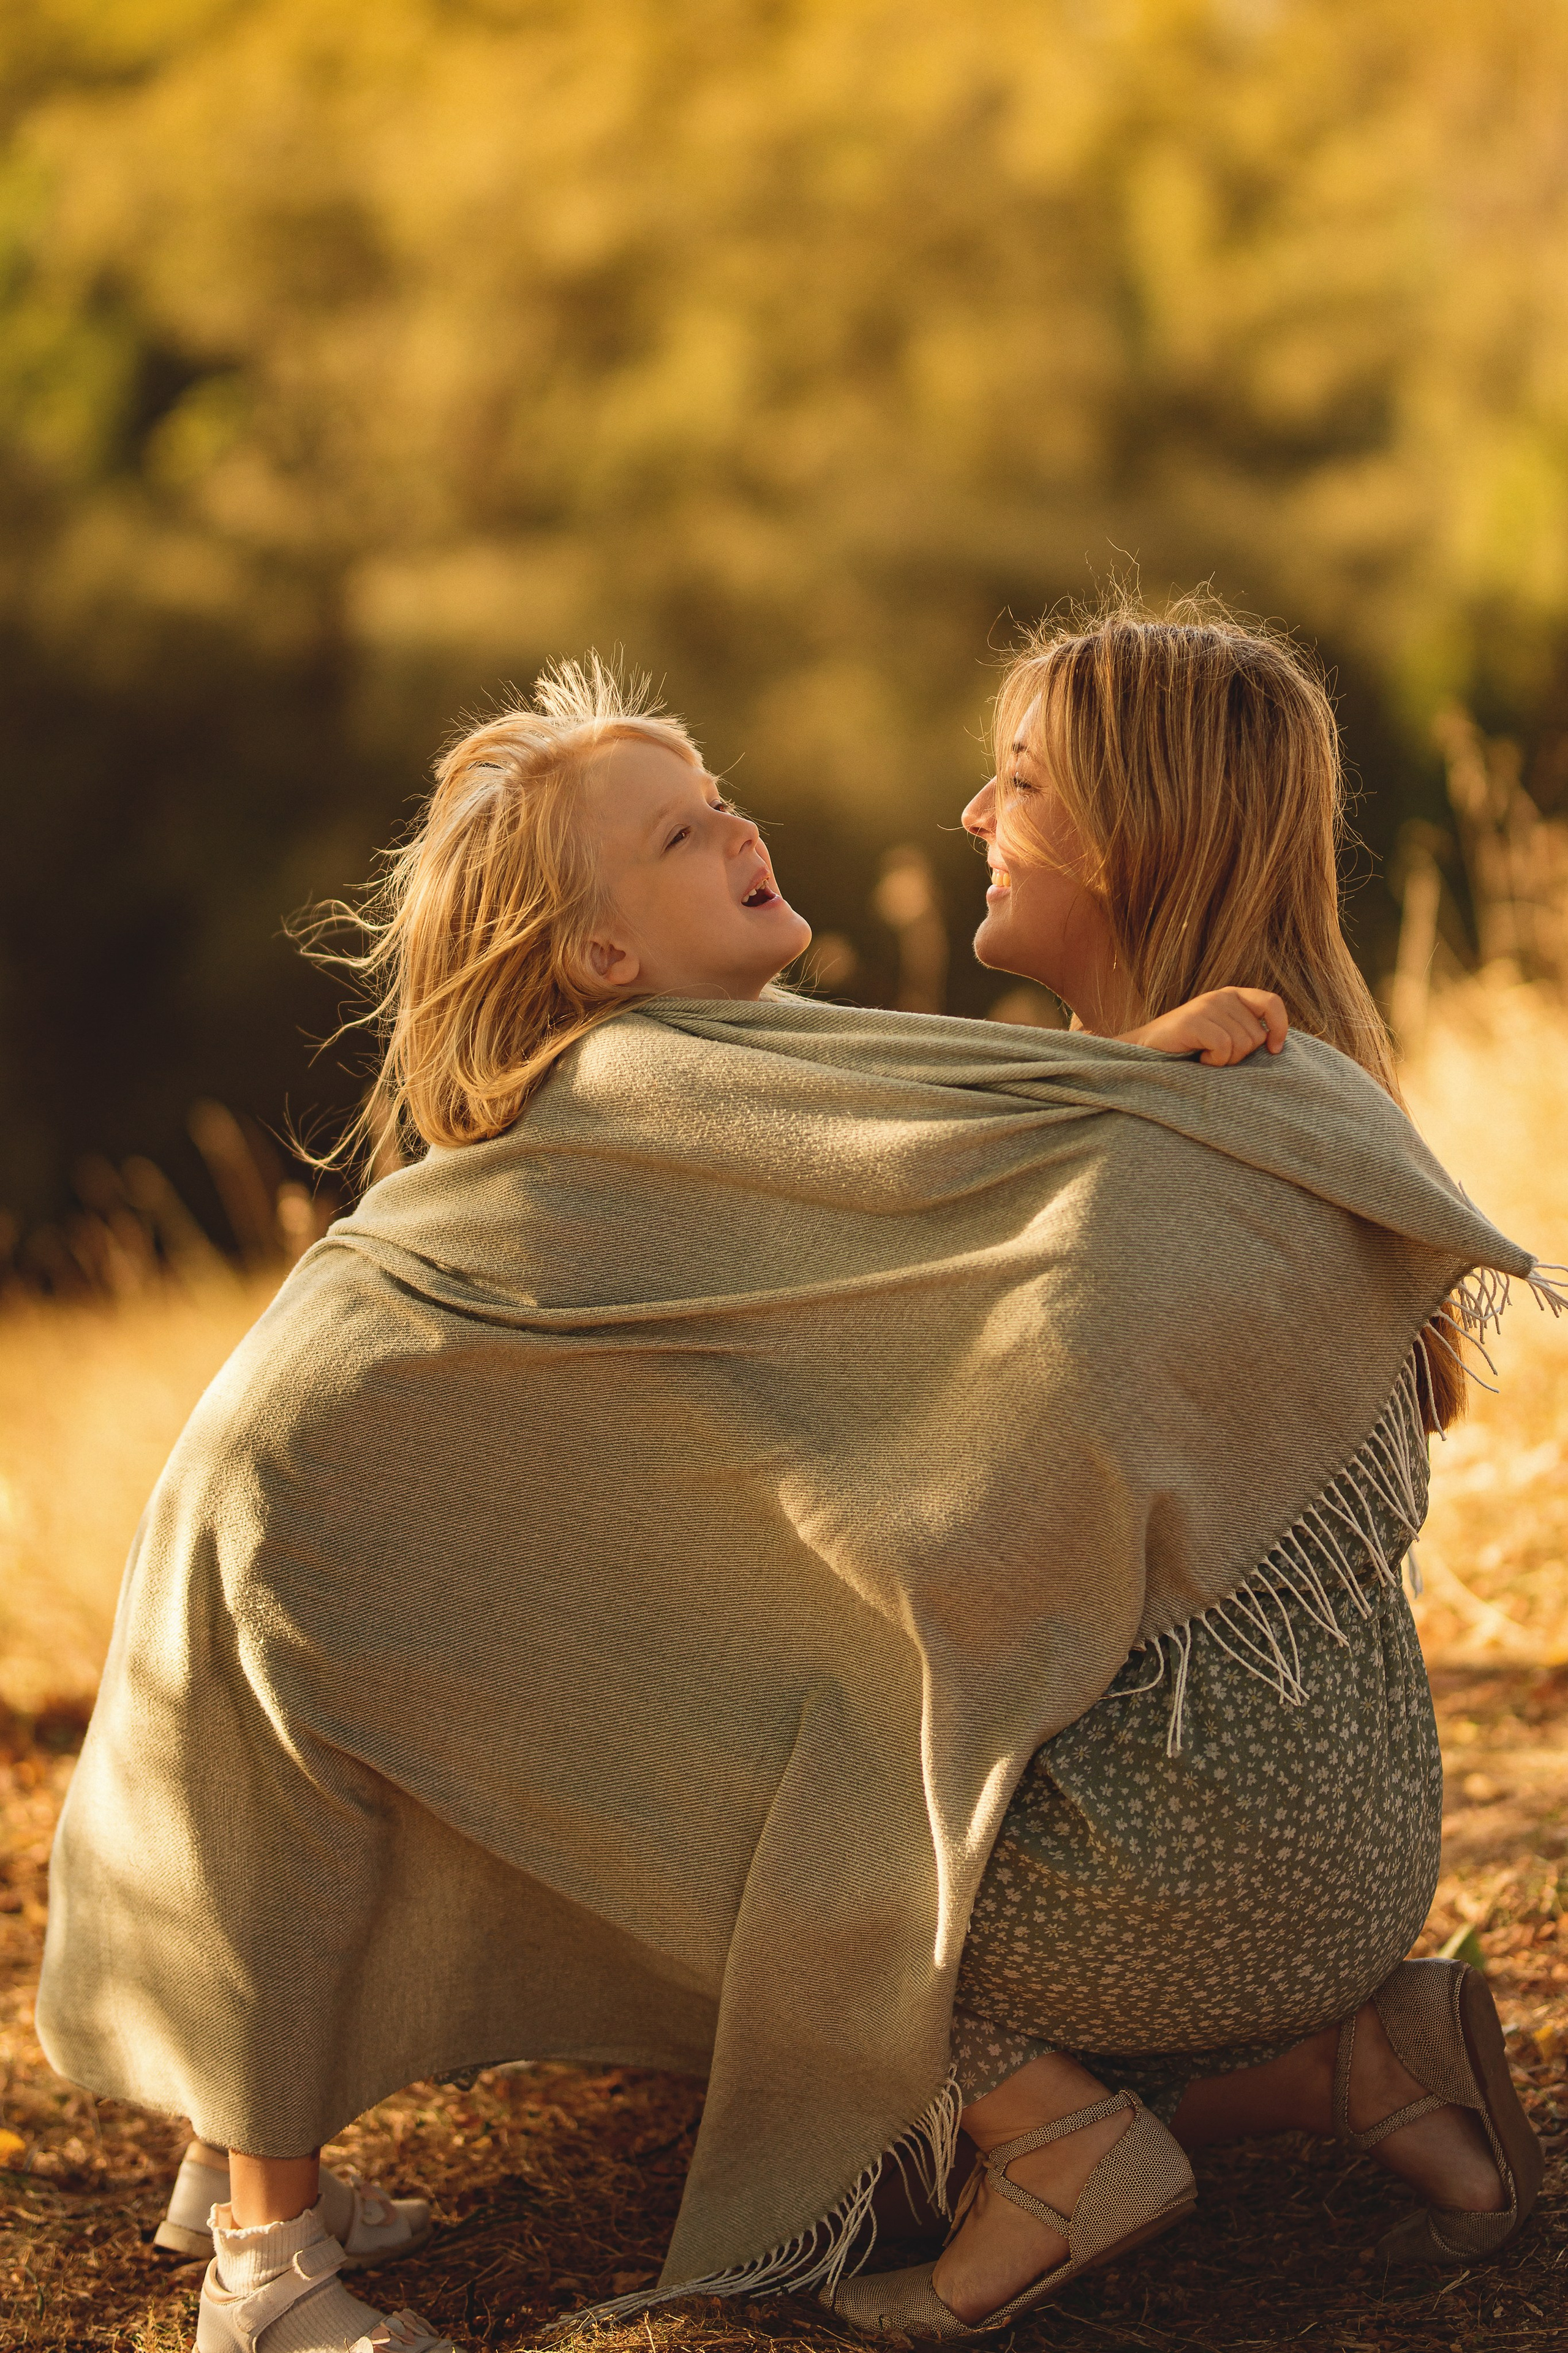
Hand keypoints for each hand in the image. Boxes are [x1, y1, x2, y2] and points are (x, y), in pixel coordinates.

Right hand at [1120, 987, 1287, 1065]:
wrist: (1145, 1052)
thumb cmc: (1187, 1050)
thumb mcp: (1222, 1033)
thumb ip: (1245, 1030)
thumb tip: (1276, 1046)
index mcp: (1232, 996)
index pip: (1272, 1003)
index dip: (1279, 1027)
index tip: (1273, 1050)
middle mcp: (1222, 996)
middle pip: (1256, 1035)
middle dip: (1240, 1055)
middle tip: (1215, 1056)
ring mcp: (1207, 1005)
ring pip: (1242, 1044)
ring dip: (1225, 1060)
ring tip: (1204, 1056)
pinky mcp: (1194, 1020)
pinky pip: (1224, 1047)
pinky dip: (1213, 1062)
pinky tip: (1198, 1059)